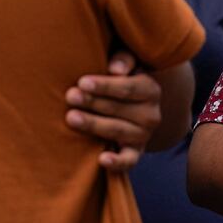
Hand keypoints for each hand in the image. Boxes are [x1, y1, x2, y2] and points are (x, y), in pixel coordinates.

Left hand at [64, 51, 161, 171]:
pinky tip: (102, 159)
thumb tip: (115, 69)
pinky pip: (129, 160)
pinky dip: (117, 162)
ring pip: (117, 131)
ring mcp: (144, 136)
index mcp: (151, 90)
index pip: (128, 88)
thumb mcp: (127, 64)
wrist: (131, 106)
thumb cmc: (121, 78)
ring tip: (71, 117)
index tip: (82, 82)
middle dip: (92, 102)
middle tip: (70, 96)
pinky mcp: (135, 153)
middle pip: (118, 109)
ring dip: (93, 124)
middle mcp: (151, 114)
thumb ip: (124, 59)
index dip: (105, 85)